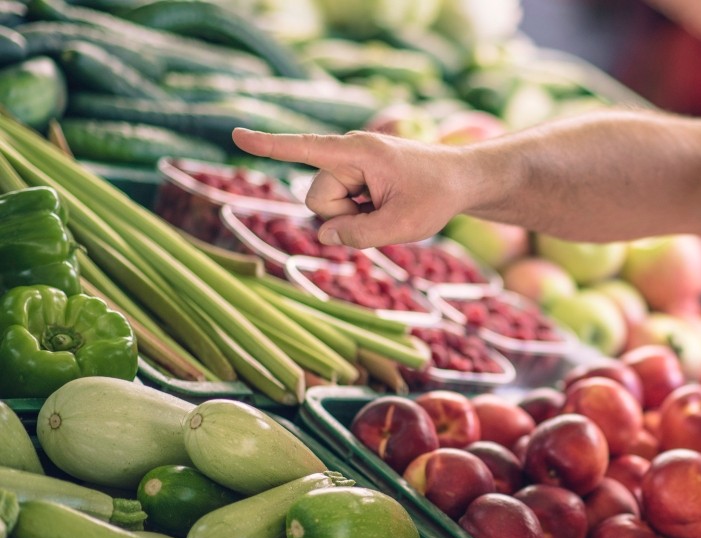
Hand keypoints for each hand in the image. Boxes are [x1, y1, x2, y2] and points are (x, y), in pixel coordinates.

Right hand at [232, 128, 466, 247]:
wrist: (462, 180)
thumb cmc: (437, 196)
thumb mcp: (402, 225)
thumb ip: (359, 235)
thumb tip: (324, 235)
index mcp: (357, 153)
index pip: (304, 148)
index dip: (269, 145)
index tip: (235, 135)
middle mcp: (349, 154)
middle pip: (317, 198)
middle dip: (342, 215)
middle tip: (384, 210)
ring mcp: (352, 166)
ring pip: (327, 206)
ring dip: (354, 216)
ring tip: (389, 206)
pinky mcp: (356, 177)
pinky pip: (342, 206)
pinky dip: (361, 214)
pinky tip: (386, 205)